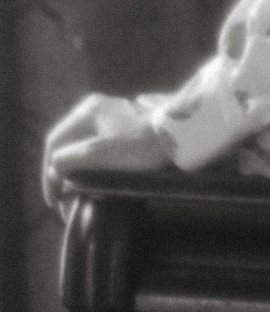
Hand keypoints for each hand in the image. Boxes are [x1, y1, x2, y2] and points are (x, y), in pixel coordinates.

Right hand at [42, 93, 171, 213]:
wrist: (180, 133)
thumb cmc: (138, 144)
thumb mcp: (97, 153)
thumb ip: (68, 160)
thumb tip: (54, 171)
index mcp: (86, 112)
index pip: (54, 143)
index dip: (48, 174)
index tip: (53, 200)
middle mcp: (96, 110)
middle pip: (69, 145)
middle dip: (63, 174)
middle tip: (66, 202)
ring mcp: (112, 117)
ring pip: (85, 148)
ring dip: (79, 172)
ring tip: (81, 195)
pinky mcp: (127, 128)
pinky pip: (101, 149)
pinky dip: (94, 167)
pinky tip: (99, 182)